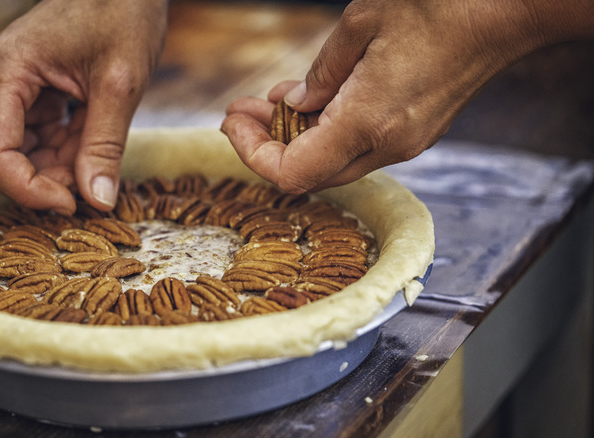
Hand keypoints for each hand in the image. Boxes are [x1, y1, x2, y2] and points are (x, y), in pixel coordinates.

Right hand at [0, 0, 166, 213]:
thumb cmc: (122, 13)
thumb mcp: (120, 84)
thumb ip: (104, 145)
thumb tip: (98, 201)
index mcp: (4, 71)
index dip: (26, 190)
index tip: (70, 203)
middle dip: (39, 182)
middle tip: (87, 186)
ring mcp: (9, 88)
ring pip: (14, 154)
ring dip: (53, 170)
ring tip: (95, 162)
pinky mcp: (29, 95)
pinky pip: (34, 140)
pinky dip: (61, 154)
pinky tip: (90, 147)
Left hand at [222, 0, 593, 193]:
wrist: (510, 11)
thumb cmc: (440, 6)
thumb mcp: (362, 23)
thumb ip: (321, 73)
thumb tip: (296, 103)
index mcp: (367, 122)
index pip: (292, 172)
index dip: (252, 154)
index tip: (232, 121)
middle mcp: (387, 145)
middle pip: (309, 174)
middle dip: (266, 145)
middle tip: (244, 110)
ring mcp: (405, 144)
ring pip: (332, 163)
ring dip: (295, 138)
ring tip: (273, 99)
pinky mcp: (415, 133)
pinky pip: (357, 148)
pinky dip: (325, 132)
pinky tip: (315, 99)